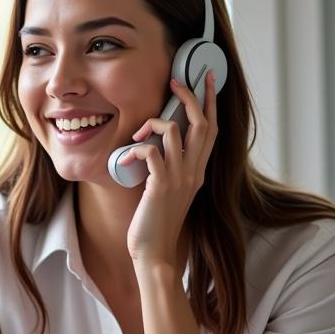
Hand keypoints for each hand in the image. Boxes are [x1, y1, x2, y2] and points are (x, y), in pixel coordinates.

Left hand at [123, 72, 218, 268]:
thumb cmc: (155, 224)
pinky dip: (134, 149)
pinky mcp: (160, 186)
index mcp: (198, 171)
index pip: (212, 130)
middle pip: (202, 122)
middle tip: (176, 79)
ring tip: (137, 134)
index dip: (211, 102)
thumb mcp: (168, 191)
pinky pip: (149, 152)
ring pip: (175, 130)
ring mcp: (179, 178)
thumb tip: (154, 147)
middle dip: (190, 95)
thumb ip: (169, 169)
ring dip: (152, 123)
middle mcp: (194, 172)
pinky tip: (123, 160)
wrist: (154, 254)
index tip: (206, 79)